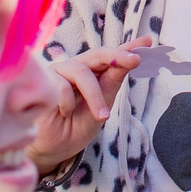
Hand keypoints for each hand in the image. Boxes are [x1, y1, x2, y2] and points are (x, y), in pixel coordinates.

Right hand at [32, 38, 148, 173]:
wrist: (54, 149)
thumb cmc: (77, 126)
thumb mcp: (102, 106)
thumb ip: (113, 82)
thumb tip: (133, 59)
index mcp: (93, 72)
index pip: (111, 57)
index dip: (128, 48)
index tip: (148, 42)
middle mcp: (76, 67)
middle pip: (98, 54)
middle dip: (118, 56)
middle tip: (135, 60)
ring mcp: (59, 71)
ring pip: (81, 72)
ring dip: (94, 96)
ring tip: (101, 116)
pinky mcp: (42, 81)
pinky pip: (62, 87)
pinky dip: (67, 104)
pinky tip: (63, 113)